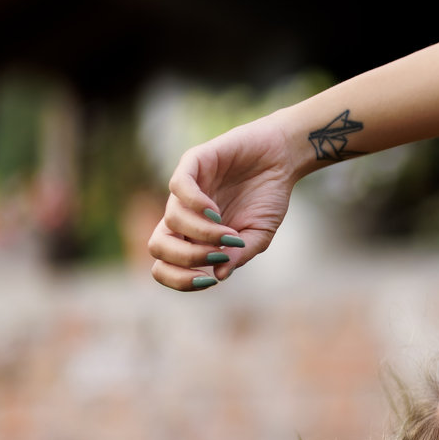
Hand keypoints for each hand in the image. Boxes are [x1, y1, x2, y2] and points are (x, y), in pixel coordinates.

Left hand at [147, 114, 302, 290]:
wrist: (282, 158)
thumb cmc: (268, 198)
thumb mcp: (259, 235)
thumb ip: (239, 256)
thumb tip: (218, 276)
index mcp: (193, 236)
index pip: (165, 264)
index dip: (179, 279)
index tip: (208, 281)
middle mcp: (183, 215)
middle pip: (157, 246)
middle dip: (185, 258)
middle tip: (217, 256)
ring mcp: (185, 189)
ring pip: (171, 219)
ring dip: (202, 233)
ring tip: (229, 233)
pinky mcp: (193, 163)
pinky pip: (178, 186)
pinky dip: (194, 204)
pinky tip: (215, 211)